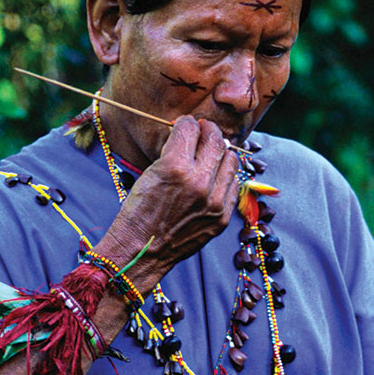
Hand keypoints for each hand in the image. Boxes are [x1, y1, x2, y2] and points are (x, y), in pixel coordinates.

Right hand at [100, 116, 241, 287]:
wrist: (142, 251)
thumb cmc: (140, 211)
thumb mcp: (151, 172)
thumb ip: (174, 151)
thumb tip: (192, 133)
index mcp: (175, 167)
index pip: (190, 128)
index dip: (186, 123)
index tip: (185, 126)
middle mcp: (198, 183)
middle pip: (215, 140)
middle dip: (207, 131)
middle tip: (202, 132)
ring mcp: (213, 202)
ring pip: (230, 159)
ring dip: (220, 153)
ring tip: (209, 156)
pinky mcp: (221, 217)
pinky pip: (233, 185)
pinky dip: (224, 177)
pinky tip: (213, 179)